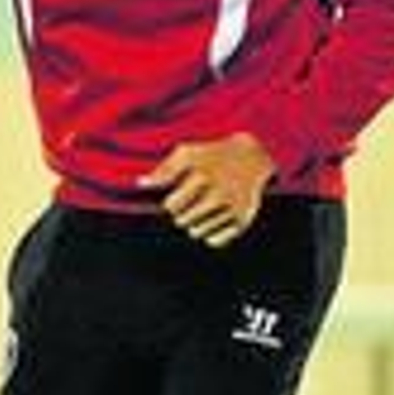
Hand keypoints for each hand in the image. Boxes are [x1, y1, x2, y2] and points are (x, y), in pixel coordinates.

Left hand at [139, 133, 275, 248]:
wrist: (253, 156)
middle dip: (182, 213)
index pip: (170, 206)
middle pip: (182, 221)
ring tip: (204, 208)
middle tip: (194, 200)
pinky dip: (211, 235)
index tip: (180, 194)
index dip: (172, 202)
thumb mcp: (187, 153)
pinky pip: (214, 241)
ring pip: (196, 232)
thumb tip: (140, 183)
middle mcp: (219, 194)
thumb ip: (164, 169)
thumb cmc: (212, 155)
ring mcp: (232, 208)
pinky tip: (214, 220)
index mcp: (202, 177)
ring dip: (195, 224)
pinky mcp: (243, 220)